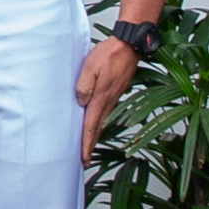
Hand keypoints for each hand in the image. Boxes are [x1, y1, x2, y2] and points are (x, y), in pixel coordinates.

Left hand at [75, 34, 141, 160]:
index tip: (83, 158)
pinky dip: (99, 123)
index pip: (91, 126)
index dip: (86, 144)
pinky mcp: (115, 93)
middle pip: (97, 129)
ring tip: (88, 148)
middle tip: (85, 161)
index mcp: (101, 98)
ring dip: (95, 136)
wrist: (129, 47)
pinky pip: (105, 113)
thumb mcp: (90, 66)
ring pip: (102, 122)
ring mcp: (113, 98)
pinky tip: (96, 124)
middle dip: (90, 146)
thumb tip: (80, 101)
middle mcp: (108, 102)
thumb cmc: (109, 54)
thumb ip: (84, 84)